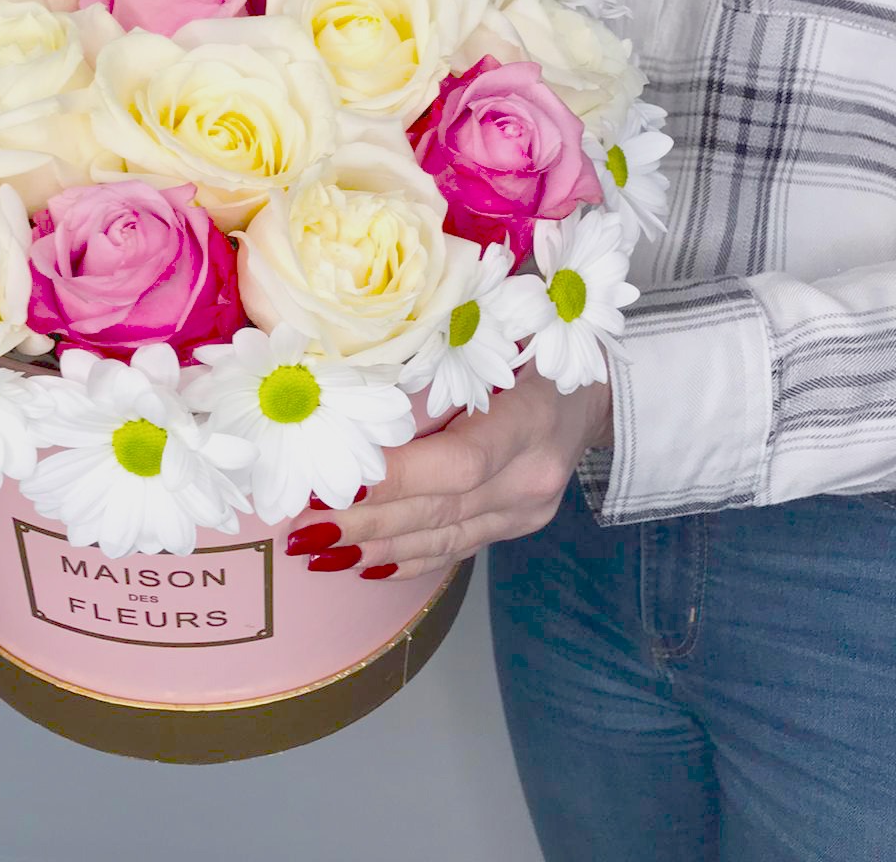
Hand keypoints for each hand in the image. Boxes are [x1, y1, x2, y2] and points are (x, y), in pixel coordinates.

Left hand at [284, 363, 611, 579]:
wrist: (599, 389)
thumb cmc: (537, 344)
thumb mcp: (499, 334)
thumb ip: (438, 353)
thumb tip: (349, 366)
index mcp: (531, 420)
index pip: (459, 464)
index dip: (395, 481)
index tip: (333, 485)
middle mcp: (532, 476)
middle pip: (440, 510)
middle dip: (364, 522)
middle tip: (299, 526)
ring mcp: (528, 509)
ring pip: (444, 538)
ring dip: (374, 547)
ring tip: (313, 550)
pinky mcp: (518, 525)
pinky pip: (457, 548)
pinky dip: (407, 558)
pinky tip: (361, 564)